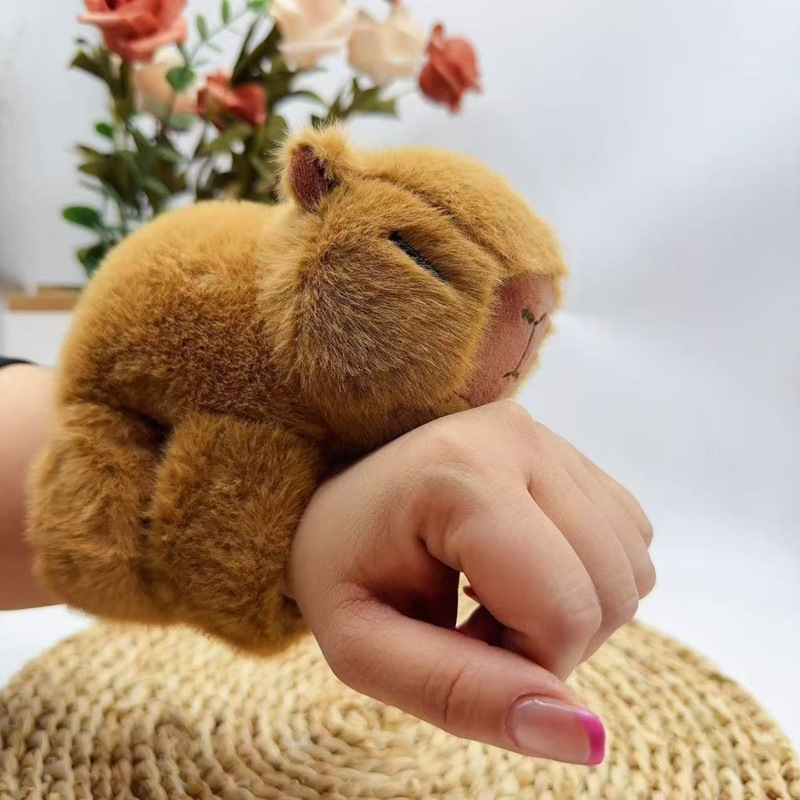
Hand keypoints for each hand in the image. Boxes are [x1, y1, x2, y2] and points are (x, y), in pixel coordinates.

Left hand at [289, 400, 654, 764]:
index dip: (525, 668)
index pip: (563, 612)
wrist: (337, 497)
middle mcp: (519, 437)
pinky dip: (587, 580)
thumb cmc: (341, 568)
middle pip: (611, 591)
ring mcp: (549, 438)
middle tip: (471, 624)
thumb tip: (587, 739)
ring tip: (491, 596)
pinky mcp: (569, 453)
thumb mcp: (364, 648)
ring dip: (572, 612)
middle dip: (551, 642)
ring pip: (632, 570)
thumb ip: (465, 696)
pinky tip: (521, 569)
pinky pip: (629, 542)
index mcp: (460, 474)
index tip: (456, 647)